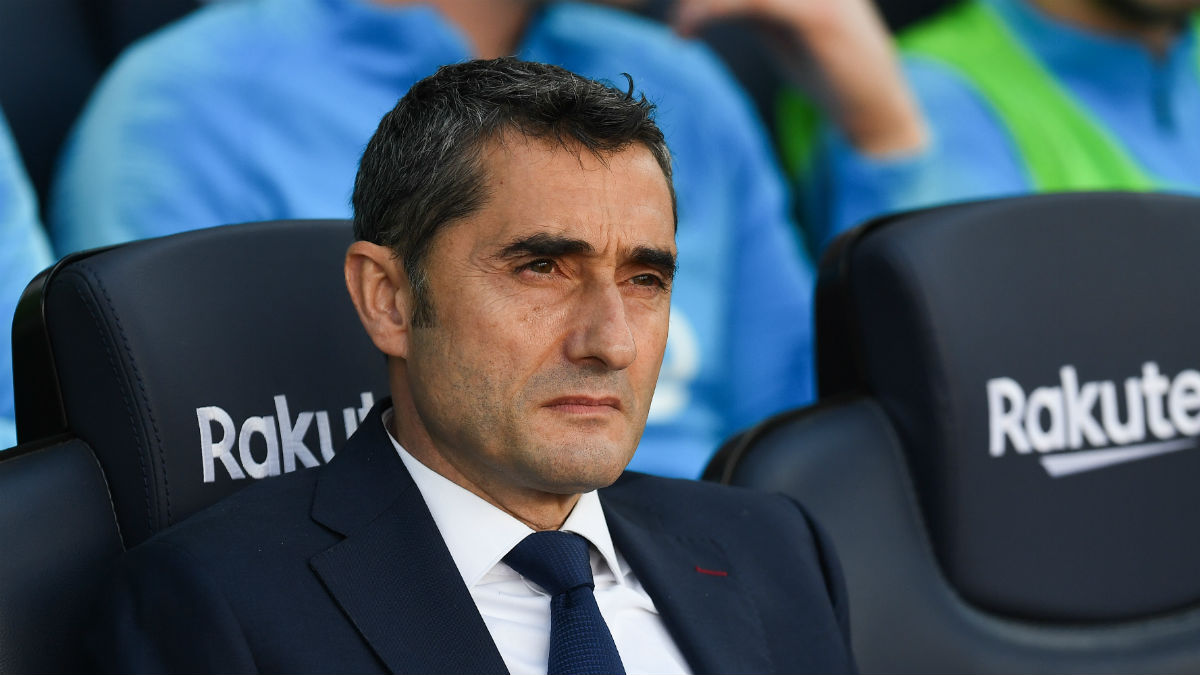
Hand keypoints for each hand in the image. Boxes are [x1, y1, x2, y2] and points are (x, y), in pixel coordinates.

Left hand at [673, 0, 927, 155]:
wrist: (877, 109)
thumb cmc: (829, 69)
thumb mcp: (781, 25)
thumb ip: (749, 5)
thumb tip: (695, 4)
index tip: (662, 7)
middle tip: (633, 1)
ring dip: (696, 0)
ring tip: (670, 21)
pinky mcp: (818, 15)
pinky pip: (750, 0)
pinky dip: (708, 11)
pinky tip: (682, 32)